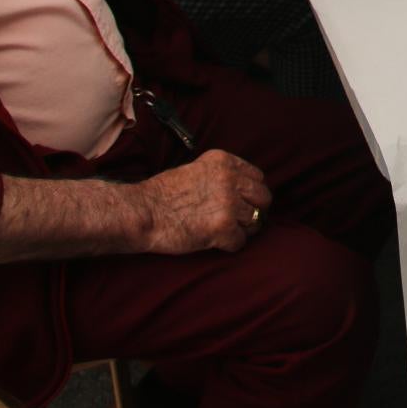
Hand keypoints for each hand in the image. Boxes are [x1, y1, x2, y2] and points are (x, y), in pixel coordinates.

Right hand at [137, 150, 270, 254]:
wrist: (143, 212)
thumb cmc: (163, 195)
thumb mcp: (196, 170)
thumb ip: (221, 176)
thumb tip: (242, 190)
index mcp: (224, 161)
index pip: (257, 177)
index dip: (250, 193)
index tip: (242, 203)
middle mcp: (230, 179)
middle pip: (263, 198)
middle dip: (254, 211)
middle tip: (239, 222)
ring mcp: (228, 202)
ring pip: (255, 221)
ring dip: (242, 230)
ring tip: (224, 232)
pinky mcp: (223, 227)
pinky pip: (241, 241)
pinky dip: (230, 245)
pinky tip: (215, 242)